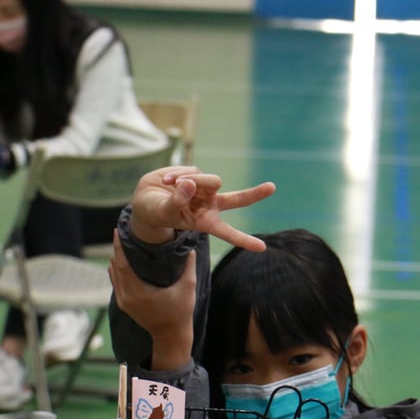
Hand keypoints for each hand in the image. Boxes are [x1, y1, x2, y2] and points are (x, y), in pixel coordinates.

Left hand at [108, 233, 196, 369]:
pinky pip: (116, 283)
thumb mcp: (188, 288)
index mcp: (138, 291)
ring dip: (116, 259)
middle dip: (116, 250)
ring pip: (113, 275)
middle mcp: (126, 296)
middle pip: (115, 267)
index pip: (122, 264)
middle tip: (120, 233)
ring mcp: (123, 301)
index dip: (119, 247)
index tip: (117, 231)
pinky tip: (121, 261)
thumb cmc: (180, 312)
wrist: (170, 335)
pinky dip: (117, 270)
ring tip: (120, 244)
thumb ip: (189, 267)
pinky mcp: (124, 304)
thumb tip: (191, 248)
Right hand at [129, 166, 274, 248]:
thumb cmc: (157, 211)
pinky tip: (167, 180)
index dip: (245, 240)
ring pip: (209, 180)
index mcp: (207, 222)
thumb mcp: (164, 211)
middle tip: (272, 187)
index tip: (262, 248)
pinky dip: (177, 174)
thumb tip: (189, 184)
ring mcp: (206, 189)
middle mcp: (211, 205)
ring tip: (170, 186)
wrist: (147, 198)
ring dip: (188, 181)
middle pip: (238, 199)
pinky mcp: (198, 174)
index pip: (229, 233)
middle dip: (255, 194)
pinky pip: (193, 170)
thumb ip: (177, 200)